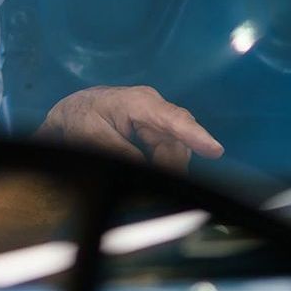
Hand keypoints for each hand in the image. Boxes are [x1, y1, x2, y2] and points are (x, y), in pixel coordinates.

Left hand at [35, 85, 222, 172]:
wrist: (74, 110)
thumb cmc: (82, 117)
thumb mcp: (93, 137)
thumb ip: (121, 152)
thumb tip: (145, 168)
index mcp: (138, 103)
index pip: (173, 119)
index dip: (195, 135)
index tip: (215, 150)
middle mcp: (154, 107)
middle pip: (178, 139)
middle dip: (175, 164)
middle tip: (163, 187)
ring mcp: (157, 118)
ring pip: (176, 147)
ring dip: (169, 166)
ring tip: (154, 181)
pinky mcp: (156, 129)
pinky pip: (169, 149)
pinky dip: (164, 164)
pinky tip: (157, 174)